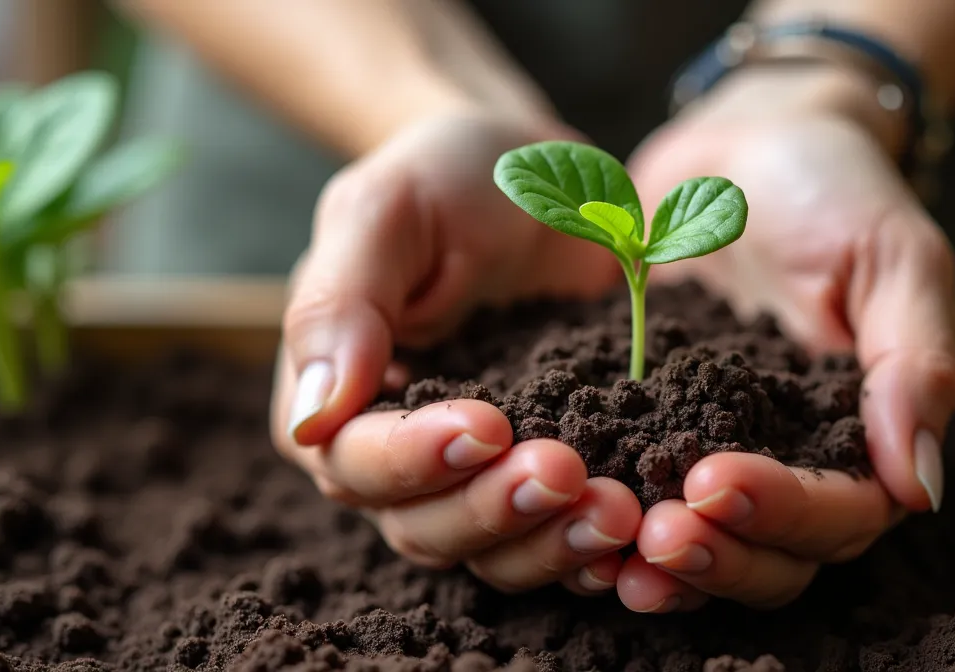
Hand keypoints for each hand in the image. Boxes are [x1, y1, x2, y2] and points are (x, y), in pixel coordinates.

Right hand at [269, 113, 642, 594]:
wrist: (542, 175)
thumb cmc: (447, 177)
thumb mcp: (385, 209)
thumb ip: (340, 304)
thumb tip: (313, 415)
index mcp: (336, 400)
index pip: (354, 462)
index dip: (415, 459)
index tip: (487, 425)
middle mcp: (396, 459)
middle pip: (424, 526)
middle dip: (495, 508)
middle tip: (568, 472)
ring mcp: (476, 477)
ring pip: (493, 550)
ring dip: (550, 542)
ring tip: (618, 512)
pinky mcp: (548, 476)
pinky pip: (559, 537)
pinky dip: (595, 547)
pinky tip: (642, 534)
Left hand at [615, 69, 954, 610]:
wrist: (741, 143)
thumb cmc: (833, 187)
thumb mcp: (892, 257)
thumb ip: (914, 364)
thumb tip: (922, 489)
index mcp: (861, 436)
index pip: (842, 514)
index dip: (784, 513)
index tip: (716, 481)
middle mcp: (791, 462)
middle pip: (771, 560)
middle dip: (716, 556)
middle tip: (655, 533)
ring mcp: (713, 451)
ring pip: (700, 548)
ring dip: (658, 563)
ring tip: (605, 551)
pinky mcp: (644, 430)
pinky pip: (628, 494)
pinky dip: (602, 518)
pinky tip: (559, 513)